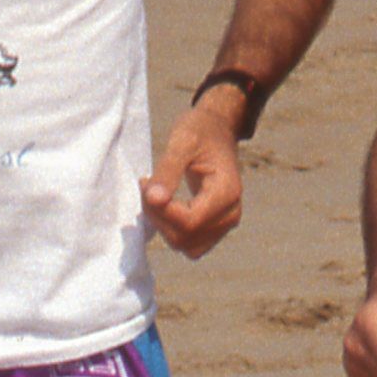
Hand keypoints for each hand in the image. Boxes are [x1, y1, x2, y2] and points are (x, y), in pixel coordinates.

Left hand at [142, 104, 244, 255]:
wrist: (217, 130)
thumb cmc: (200, 131)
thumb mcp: (181, 142)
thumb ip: (167, 171)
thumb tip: (154, 199)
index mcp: (227, 192)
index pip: (190, 221)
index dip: (161, 211)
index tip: (146, 183)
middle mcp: (230, 214)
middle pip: (186, 236)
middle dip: (158, 217)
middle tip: (147, 185)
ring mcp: (225, 224)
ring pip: (186, 245)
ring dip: (163, 225)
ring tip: (156, 194)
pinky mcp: (216, 228)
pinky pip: (190, 244)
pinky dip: (171, 230)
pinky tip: (165, 205)